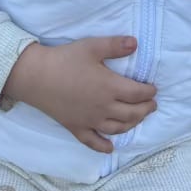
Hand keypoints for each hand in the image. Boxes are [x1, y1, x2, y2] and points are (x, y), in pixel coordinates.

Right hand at [3, 37, 156, 153]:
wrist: (36, 77)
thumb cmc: (65, 60)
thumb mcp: (92, 47)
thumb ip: (115, 46)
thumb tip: (136, 43)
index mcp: (110, 87)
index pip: (138, 94)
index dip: (149, 92)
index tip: (154, 89)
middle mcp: (104, 108)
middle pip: (133, 114)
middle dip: (146, 110)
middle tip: (152, 105)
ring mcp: (90, 121)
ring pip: (118, 128)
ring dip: (132, 125)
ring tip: (138, 119)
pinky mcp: (76, 128)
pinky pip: (93, 142)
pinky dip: (104, 146)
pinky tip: (110, 147)